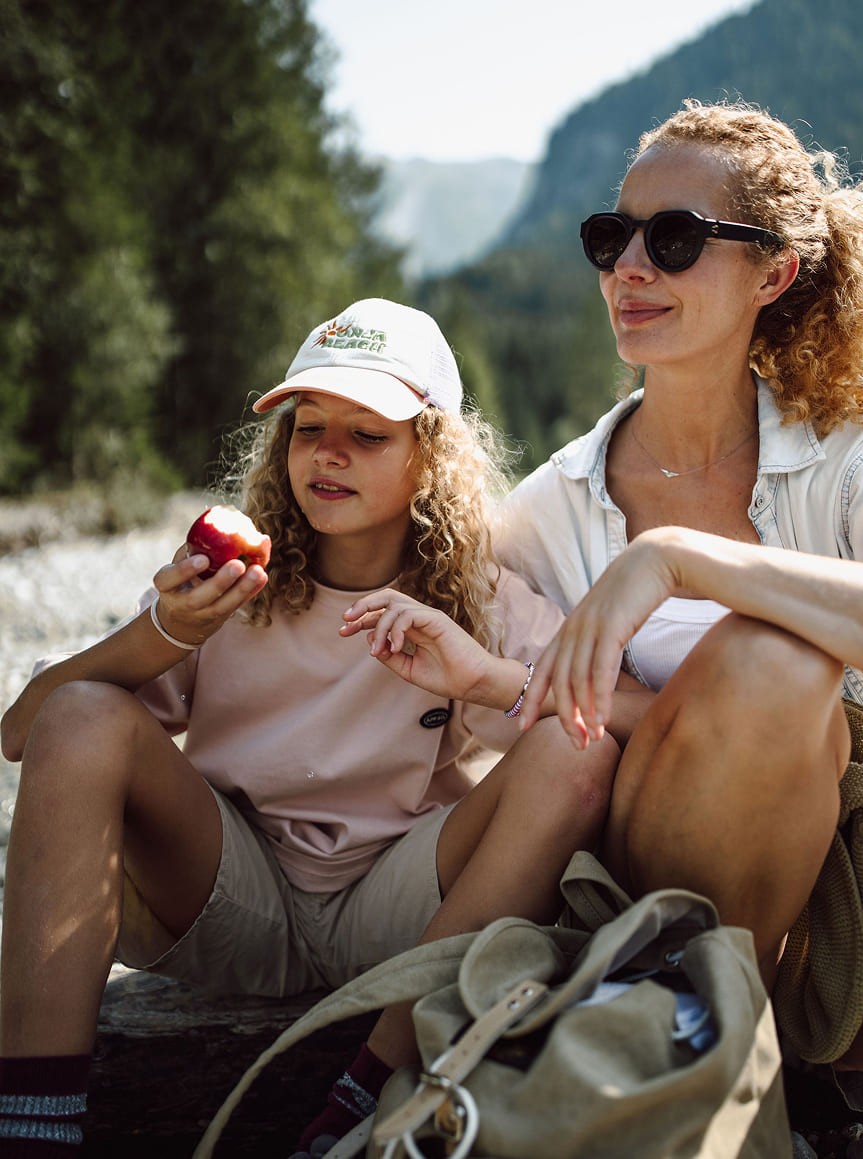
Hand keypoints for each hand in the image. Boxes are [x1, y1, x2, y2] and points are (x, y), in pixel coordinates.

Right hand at [150, 545, 268, 646]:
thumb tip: (222, 522)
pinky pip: (237, 607)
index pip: (168, 579)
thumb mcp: (178, 565)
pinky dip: (251, 592)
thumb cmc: (182, 579)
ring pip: (222, 607)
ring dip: (242, 589)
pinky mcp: (220, 618)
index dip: (184, 571)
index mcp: (167, 586)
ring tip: (258, 571)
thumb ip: (193, 548)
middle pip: (199, 598)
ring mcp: (202, 615)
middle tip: (238, 564)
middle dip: (220, 582)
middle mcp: (182, 604)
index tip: (203, 559)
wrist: (183, 618)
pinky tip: (262, 578)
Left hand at [341, 589, 497, 701]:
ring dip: (378, 626)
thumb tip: (369, 641)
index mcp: (412, 628)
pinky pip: (408, 614)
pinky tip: (394, 648)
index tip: (342, 631)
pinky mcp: (437, 620)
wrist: (473, 683)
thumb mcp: (408, 669)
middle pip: (386, 598)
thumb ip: (388, 656)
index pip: (382, 613)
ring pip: (394, 604)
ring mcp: (428, 616)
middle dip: (363, 605)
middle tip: (346, 620)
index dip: (360, 620)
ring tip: (377, 651)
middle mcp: (419, 618)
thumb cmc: (447, 678)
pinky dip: (395, 630)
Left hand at [520, 535, 675, 745]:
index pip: (544, 666)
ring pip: (577, 678)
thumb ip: (603, 637)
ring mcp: (592, 625)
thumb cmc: (642, 589)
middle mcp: (576, 626)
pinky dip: (598, 698)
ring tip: (590, 741)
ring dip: (583, 714)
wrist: (662, 555)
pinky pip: (600, 669)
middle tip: (574, 746)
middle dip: (562, 716)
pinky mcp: (614, 625)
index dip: (533, 697)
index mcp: (573, 625)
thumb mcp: (615, 615)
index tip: (523, 726)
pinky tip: (601, 720)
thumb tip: (602, 659)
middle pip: (558, 679)